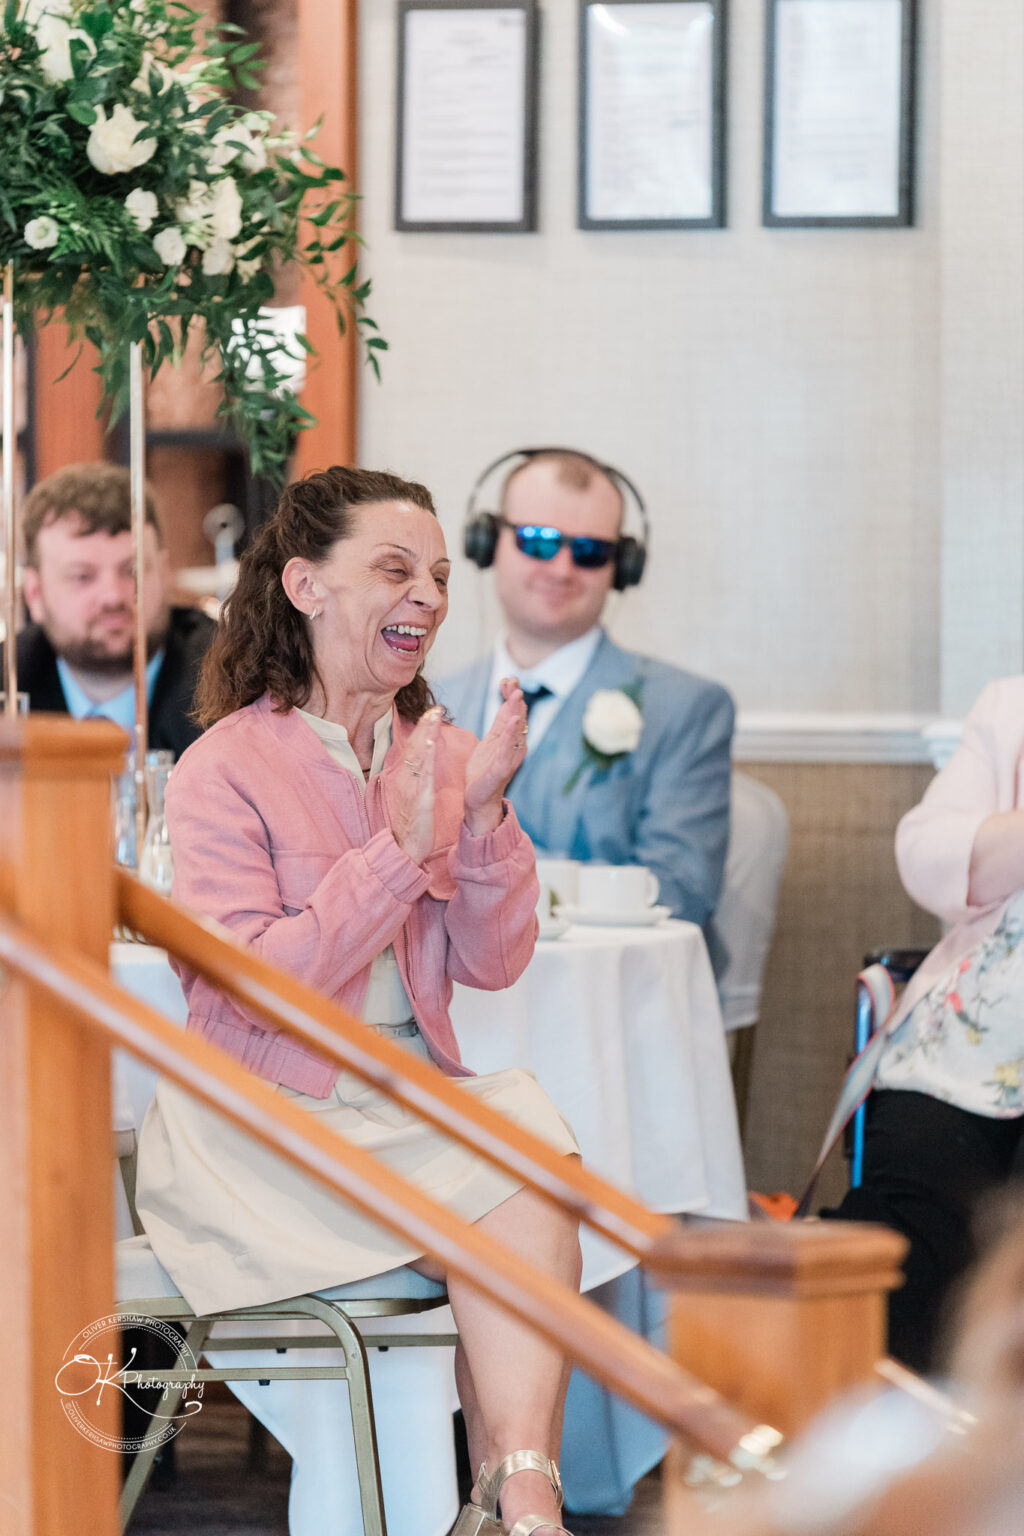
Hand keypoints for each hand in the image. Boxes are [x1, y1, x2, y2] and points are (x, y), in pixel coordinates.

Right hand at [391, 706, 441, 864]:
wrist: (402, 848)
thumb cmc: (409, 825)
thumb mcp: (412, 798)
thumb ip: (415, 781)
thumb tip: (419, 767)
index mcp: (405, 778)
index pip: (412, 748)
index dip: (421, 730)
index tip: (430, 713)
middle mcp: (405, 779)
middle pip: (413, 746)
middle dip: (423, 725)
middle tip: (433, 707)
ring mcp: (410, 787)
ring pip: (416, 755)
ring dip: (424, 733)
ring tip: (433, 715)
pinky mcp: (417, 798)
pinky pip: (421, 773)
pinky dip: (424, 755)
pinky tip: (429, 742)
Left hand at [464, 677, 527, 835]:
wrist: (478, 797)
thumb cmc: (484, 769)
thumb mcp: (491, 740)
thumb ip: (499, 723)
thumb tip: (507, 701)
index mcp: (510, 738)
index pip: (513, 711)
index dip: (511, 694)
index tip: (508, 678)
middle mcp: (515, 746)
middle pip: (518, 716)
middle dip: (515, 698)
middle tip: (513, 680)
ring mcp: (510, 756)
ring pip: (516, 729)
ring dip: (516, 710)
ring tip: (516, 694)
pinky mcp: (502, 767)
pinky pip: (508, 748)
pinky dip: (511, 733)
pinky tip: (512, 720)